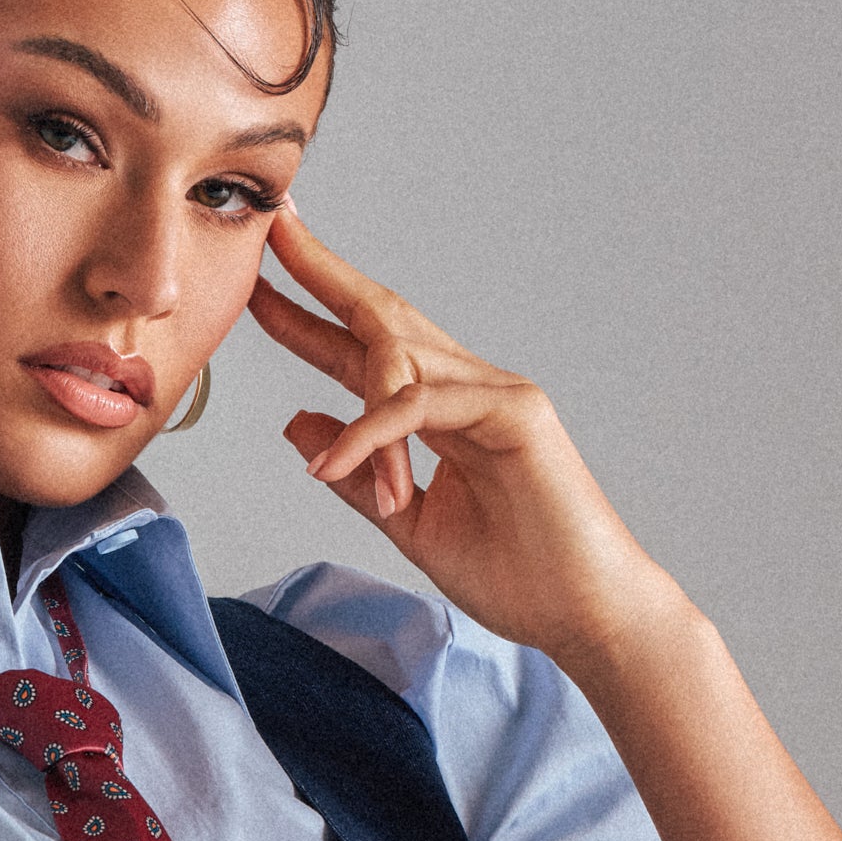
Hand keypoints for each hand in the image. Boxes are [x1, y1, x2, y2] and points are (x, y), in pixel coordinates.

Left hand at [250, 206, 678, 669]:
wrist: (582, 616)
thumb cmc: (514, 577)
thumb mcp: (407, 521)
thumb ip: (357, 473)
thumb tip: (297, 423)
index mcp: (444, 414)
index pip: (369, 351)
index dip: (313, 316)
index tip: (259, 287)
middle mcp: (471, 390)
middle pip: (384, 318)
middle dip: (322, 271)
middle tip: (271, 224)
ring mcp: (498, 394)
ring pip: (398, 353)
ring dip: (324, 339)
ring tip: (261, 312)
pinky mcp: (517, 413)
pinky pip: (421, 407)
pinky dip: (369, 432)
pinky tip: (331, 463)